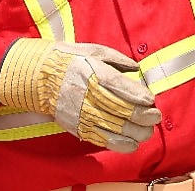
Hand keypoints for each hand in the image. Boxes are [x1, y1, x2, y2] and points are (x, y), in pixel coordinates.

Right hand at [0, 38, 161, 152]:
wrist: (38, 76)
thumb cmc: (69, 59)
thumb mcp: (93, 50)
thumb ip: (117, 59)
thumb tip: (137, 70)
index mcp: (94, 72)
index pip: (119, 86)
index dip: (138, 95)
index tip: (151, 100)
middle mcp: (89, 94)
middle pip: (121, 109)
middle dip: (143, 116)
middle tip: (156, 117)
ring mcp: (82, 112)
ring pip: (114, 127)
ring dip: (135, 132)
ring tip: (148, 131)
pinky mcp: (77, 125)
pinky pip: (100, 138)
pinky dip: (119, 144)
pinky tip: (132, 144)